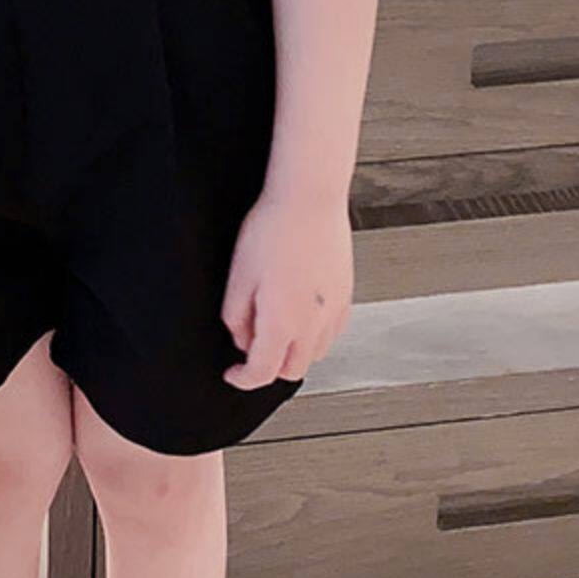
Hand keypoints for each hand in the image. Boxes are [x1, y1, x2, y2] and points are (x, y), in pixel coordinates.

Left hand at [220, 189, 353, 388]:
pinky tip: (301, 312)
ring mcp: (334, 310)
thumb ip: (236, 317)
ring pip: (314, 353)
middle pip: (292, 370)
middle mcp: (313, 324)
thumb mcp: (239, 275)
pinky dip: (314, 334)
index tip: (233, 373)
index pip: (262, 372)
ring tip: (276, 327)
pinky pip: (331, 331)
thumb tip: (242, 339)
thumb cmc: (273, 228)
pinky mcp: (346, 294)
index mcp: (283, 323)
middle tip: (252, 347)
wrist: (310, 198)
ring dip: (294, 352)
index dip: (242, 379)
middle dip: (269, 368)